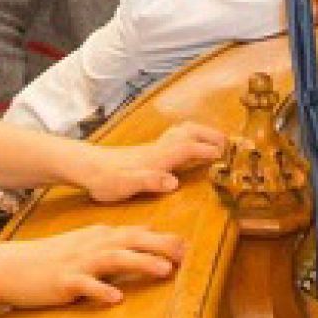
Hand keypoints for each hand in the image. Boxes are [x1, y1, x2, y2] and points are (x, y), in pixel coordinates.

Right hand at [0, 224, 186, 307]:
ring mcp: (78, 263)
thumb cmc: (52, 258)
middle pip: (131, 241)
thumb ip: (117, 239)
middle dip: (160, 246)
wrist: (12, 267)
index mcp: (99, 237)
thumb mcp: (87, 243)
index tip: (190, 247)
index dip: (163, 239)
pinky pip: (85, 286)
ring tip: (164, 271)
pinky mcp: (64, 281)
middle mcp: (92, 245)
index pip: (137, 233)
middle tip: (187, 254)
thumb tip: (148, 231)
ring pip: (114, 258)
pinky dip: (101, 290)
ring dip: (140, 263)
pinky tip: (117, 298)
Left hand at [76, 122, 226, 202]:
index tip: (228, 155)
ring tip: (219, 140)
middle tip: (231, 144)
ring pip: (183, 131)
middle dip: (211, 136)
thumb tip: (173, 181)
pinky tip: (191, 145)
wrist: (86, 167)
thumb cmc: (105, 179)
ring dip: (202, 132)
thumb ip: (149, 181)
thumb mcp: (125, 185)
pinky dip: (191, 136)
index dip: (209, 151)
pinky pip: (177, 137)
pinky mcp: (149, 150)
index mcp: (157, 157)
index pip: (189, 149)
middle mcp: (158, 148)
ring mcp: (154, 147)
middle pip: (190, 133)